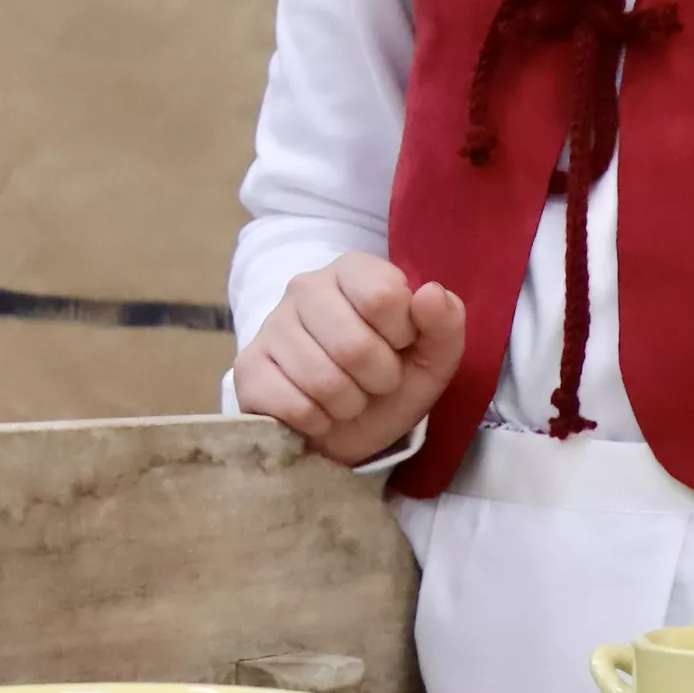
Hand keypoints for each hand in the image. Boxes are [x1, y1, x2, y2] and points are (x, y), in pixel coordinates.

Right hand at [233, 252, 467, 464]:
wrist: (350, 423)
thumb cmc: (393, 376)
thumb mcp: (435, 354)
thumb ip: (445, 321)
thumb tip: (429, 293)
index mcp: (354, 270)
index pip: (384, 297)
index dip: (402, 335)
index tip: (400, 344)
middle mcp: (305, 287)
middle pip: (353, 345)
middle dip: (379, 378)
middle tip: (377, 380)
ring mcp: (271, 326)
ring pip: (322, 380)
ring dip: (350, 403)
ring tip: (349, 396)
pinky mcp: (248, 368)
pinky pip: (292, 405)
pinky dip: (318, 420)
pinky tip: (318, 410)